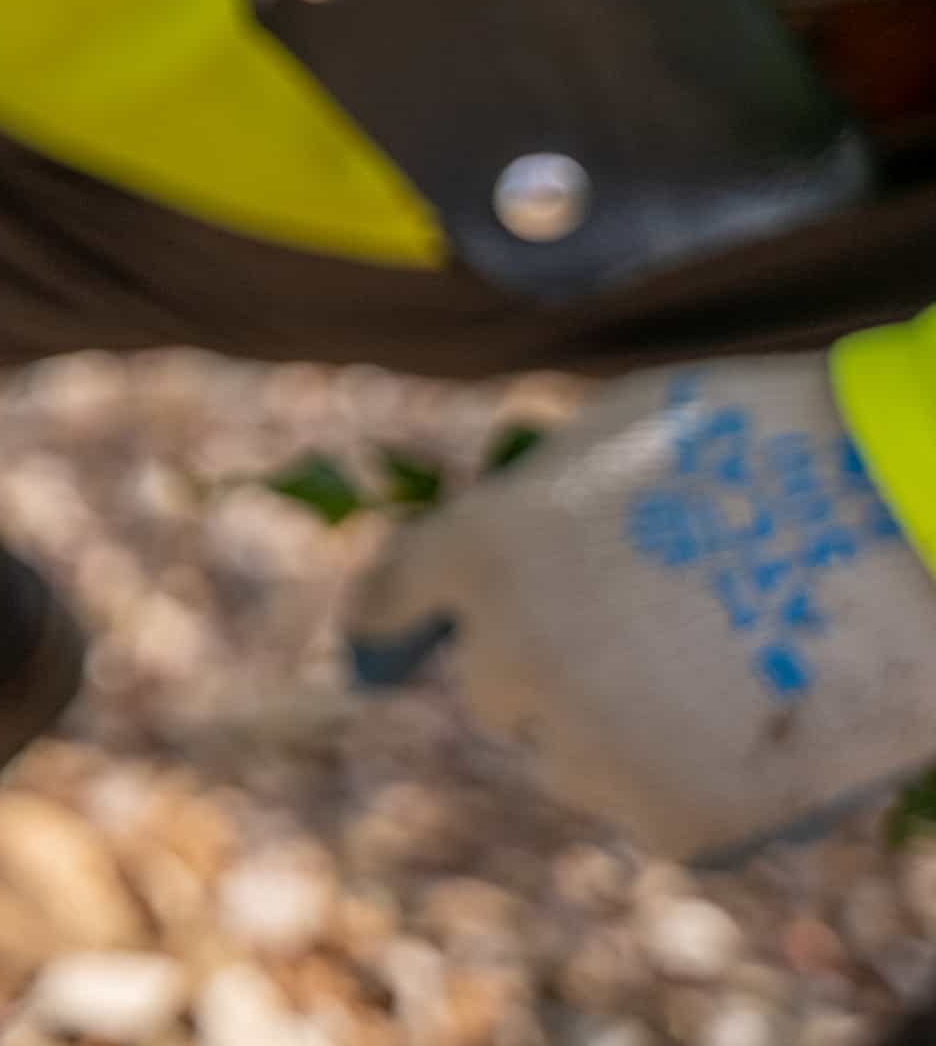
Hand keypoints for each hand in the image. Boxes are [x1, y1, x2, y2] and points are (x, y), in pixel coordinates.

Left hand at [346, 355, 935, 861]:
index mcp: (483, 548)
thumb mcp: (624, 435)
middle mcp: (511, 656)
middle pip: (499, 687)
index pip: (393, 602)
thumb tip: (513, 554)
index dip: (385, 631)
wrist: (915, 515)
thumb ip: (542, 500)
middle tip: (661, 625)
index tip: (373, 662)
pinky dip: (710, 785)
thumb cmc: (780, 448)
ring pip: (578, 756)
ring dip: (631, 727)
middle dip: (555, 663)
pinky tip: (776, 720)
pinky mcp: (673, 819)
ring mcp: (589, 746)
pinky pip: (662, 811)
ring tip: (741, 658)